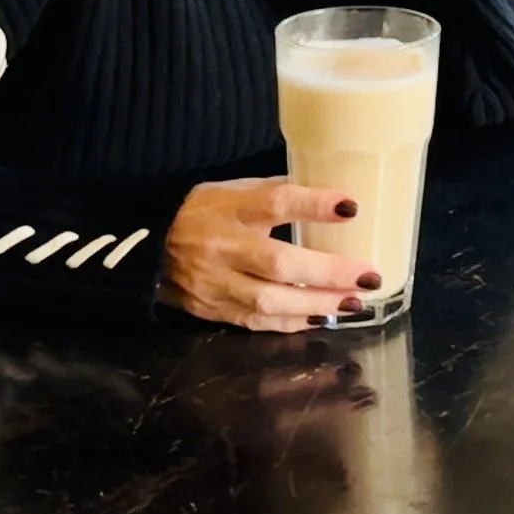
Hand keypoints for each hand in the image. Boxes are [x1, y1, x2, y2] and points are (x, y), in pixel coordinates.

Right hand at [159, 177, 386, 332]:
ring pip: (269, 301)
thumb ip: (276, 194)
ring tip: (353, 303)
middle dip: (327, 272)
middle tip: (368, 276)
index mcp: (229, 207)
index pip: (274, 202)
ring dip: (317, 305)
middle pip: (278, 262)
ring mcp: (215, 283)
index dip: (313, 204)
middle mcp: (222, 247)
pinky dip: (292, 323)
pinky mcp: (212, 311)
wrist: (146, 247)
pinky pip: (257, 322)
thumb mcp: (234, 189)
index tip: (351, 207)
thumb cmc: (202, 212)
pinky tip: (321, 318)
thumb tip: (331, 202)